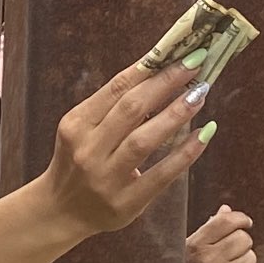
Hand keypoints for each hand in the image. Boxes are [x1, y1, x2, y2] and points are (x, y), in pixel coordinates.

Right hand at [40, 61, 216, 237]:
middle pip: (131, 109)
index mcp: (76, 124)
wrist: (60, 211)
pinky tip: (203, 134)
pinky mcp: (125, 204)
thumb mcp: (82, 129)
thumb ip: (111, 106)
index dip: (148, 68)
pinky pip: (161, 175)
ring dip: (176, 114)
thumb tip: (158, 73)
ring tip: (200, 93)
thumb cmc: (77, 160)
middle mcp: (88, 149)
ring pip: (144, 140)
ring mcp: (106, 179)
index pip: (115, 89)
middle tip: (195, 64)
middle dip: (166, 84)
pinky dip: (184, 154)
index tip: (177, 52)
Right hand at [184, 205, 257, 262]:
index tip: (245, 222)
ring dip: (244, 260)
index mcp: (197, 246)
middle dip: (241, 241)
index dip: (240, 219)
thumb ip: (209, 228)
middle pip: (244, 238)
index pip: (227, 222)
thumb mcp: (189, 248)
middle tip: (231, 249)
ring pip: (251, 257)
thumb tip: (227, 210)